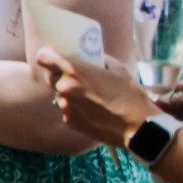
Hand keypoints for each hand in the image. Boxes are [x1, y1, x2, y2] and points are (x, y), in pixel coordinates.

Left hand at [30, 47, 158, 150]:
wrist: (138, 127)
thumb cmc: (130, 95)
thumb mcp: (118, 69)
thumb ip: (99, 60)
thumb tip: (92, 57)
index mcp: (74, 71)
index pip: (44, 57)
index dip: (47, 56)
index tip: (54, 56)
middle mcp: (64, 88)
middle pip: (51, 76)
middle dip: (61, 75)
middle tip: (78, 77)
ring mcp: (65, 106)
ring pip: (59, 94)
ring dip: (69, 93)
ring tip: (91, 96)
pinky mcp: (69, 121)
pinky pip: (67, 108)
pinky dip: (75, 107)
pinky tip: (93, 110)